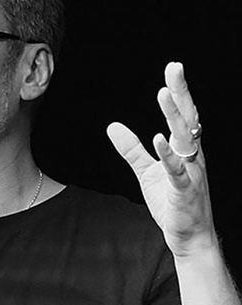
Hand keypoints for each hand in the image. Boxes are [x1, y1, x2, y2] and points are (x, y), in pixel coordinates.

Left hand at [107, 62, 217, 258]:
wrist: (189, 237)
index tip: (173, 68)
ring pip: (185, 139)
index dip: (178, 92)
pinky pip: (177, 170)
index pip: (183, 115)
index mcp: (185, 149)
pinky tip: (159, 139)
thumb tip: (112, 126)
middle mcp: (192, 156)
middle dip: (181, 93)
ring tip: (163, 94)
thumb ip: (131, 149)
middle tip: (174, 67)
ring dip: (174, 116)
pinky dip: (168, 154)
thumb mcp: (146, 171)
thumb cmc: (172, 203)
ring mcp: (190, 173)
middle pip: (188, 119)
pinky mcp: (184, 191)